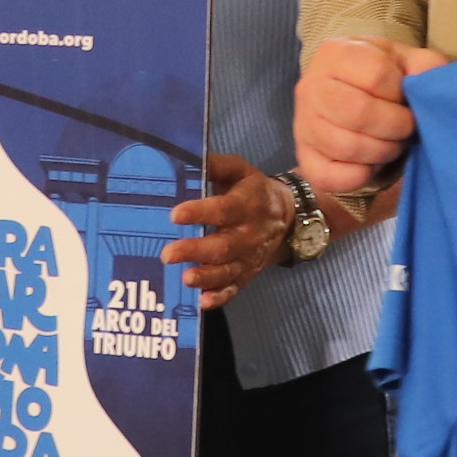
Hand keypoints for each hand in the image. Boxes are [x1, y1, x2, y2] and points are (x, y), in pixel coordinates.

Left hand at [165, 154, 293, 311]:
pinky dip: (220, 297)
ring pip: (228, 270)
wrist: (289, 217)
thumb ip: (216, 164)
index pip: (223, 209)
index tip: (176, 215)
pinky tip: (202, 301)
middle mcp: (250, 233)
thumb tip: (189, 155)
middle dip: (195, 251)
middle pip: (223, 245)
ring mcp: (249, 257)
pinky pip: (234, 288)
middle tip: (167, 254)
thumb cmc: (254, 191)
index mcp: (247, 204)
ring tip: (185, 278)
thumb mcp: (241, 171)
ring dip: (206, 277)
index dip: (200, 212)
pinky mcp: (247, 274)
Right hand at [297, 36, 447, 193]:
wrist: (349, 96)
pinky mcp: (305, 157)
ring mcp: (303, 124)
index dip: (401, 93)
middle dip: (395, 126)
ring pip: (347, 147)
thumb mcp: (405, 61)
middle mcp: (311, 86)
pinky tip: (372, 163)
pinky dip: (361, 176)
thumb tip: (425, 83)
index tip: (406, 99)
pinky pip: (331, 176)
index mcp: (335, 53)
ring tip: (393, 143)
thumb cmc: (382, 77)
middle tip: (407, 128)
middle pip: (358, 112)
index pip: (376, 75)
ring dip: (383, 151)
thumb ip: (424, 65)